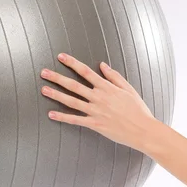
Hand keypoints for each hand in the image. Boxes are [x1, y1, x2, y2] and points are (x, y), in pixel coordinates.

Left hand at [40, 53, 158, 150]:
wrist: (143, 129)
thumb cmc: (138, 109)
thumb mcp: (129, 89)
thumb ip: (114, 77)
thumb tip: (102, 65)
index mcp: (107, 87)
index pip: (86, 71)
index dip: (72, 63)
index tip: (61, 57)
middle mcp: (99, 98)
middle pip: (74, 85)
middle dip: (57, 78)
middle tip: (44, 72)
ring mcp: (96, 111)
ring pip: (72, 101)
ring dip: (56, 95)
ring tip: (44, 90)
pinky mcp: (95, 124)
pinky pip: (76, 120)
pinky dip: (63, 117)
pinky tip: (51, 114)